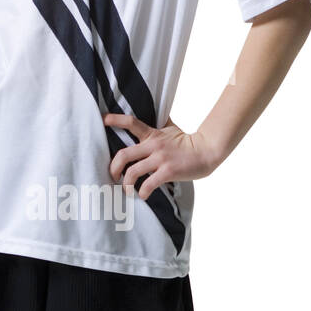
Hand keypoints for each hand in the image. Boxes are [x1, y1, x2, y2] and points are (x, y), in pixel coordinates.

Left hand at [103, 112, 220, 198]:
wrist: (207, 151)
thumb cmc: (187, 142)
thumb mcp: (171, 129)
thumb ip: (159, 125)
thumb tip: (154, 114)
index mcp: (153, 134)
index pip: (131, 122)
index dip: (115, 120)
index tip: (102, 120)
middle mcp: (154, 145)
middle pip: (124, 155)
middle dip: (113, 168)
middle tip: (112, 176)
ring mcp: (160, 159)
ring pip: (133, 172)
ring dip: (126, 184)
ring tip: (126, 190)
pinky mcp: (168, 171)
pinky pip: (148, 184)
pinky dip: (142, 192)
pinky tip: (143, 196)